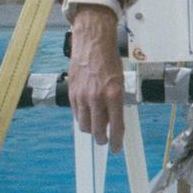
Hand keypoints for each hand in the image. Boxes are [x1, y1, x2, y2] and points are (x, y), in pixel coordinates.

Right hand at [68, 4, 124, 151]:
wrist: (92, 44)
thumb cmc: (109, 60)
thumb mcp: (120, 81)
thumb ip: (117, 102)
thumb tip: (114, 120)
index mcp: (114, 95)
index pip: (116, 127)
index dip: (116, 142)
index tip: (116, 148)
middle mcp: (97, 98)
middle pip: (97, 131)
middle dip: (102, 139)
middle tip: (106, 140)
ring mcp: (82, 97)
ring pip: (84, 126)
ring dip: (91, 130)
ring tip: (96, 127)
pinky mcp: (71, 94)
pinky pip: (76, 115)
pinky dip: (82, 117)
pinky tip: (87, 113)